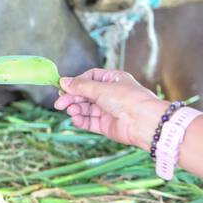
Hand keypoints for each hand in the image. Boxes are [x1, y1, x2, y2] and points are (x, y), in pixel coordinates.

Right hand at [54, 67, 168, 149]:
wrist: (143, 122)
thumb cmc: (128, 99)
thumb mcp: (100, 88)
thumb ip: (80, 86)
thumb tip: (63, 81)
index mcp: (113, 80)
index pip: (89, 78)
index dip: (76, 82)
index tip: (63, 87)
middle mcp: (110, 94)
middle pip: (84, 94)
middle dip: (72, 98)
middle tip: (59, 104)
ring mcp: (107, 110)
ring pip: (85, 108)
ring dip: (76, 109)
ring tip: (71, 112)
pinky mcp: (106, 125)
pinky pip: (89, 122)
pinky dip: (81, 120)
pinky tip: (76, 119)